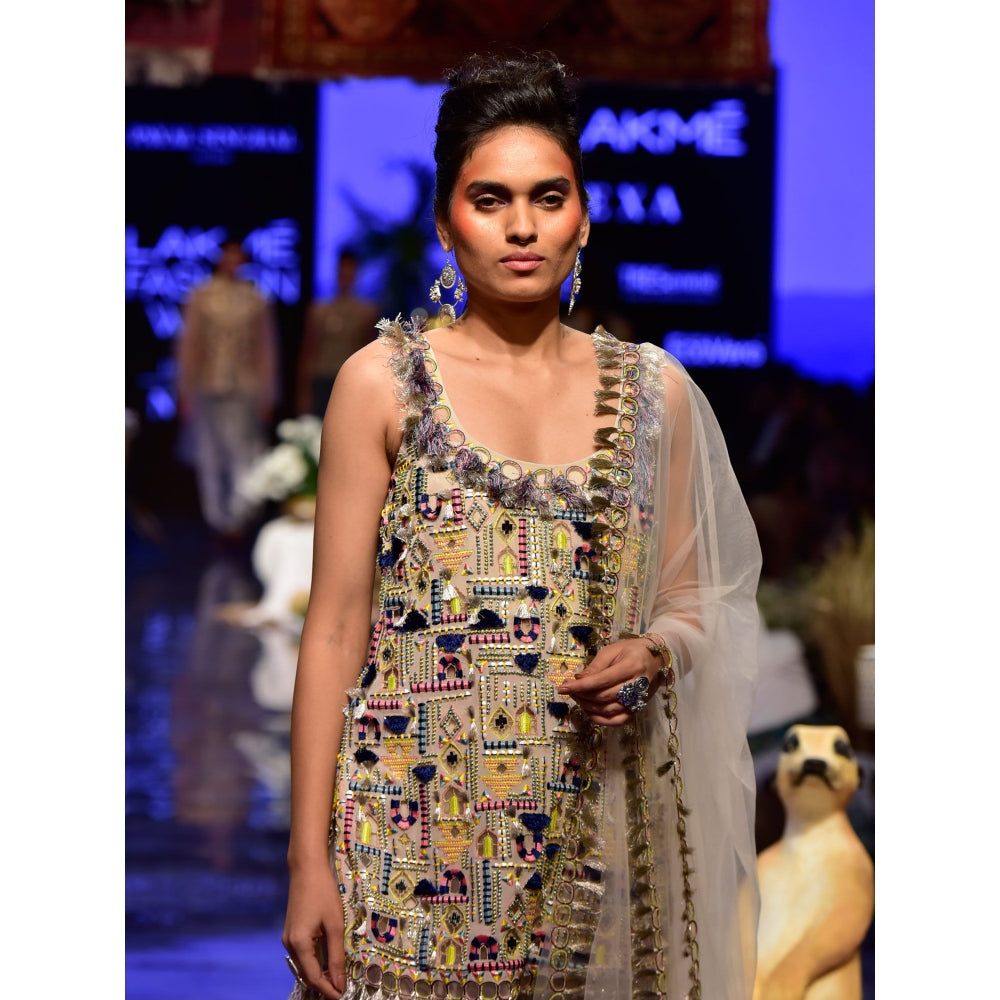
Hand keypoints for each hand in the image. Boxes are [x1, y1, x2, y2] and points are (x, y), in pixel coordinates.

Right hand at [282, 863, 346, 998]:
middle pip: (305, 974)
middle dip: (322, 984)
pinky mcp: (291, 931)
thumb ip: (336, 956)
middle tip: (341, 988)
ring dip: (318, 974)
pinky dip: (313, 962)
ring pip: (303, 965)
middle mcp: (289, 944)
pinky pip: (302, 954)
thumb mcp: (334, 924)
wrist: (306, 868)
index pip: (313, 977)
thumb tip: (339, 983)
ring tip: (336, 978)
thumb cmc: (323, 893)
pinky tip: (326, 961)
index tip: (342, 995)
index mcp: (299, 944)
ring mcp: (288, 938)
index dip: (327, 989)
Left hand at [556, 637, 660, 725]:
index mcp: (631, 666)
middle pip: (603, 697)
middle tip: (568, 689)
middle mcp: (637, 685)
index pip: (601, 680)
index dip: (580, 686)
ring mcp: (638, 700)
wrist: (658, 659)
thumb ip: (596, 666)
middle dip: (581, 695)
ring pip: (608, 710)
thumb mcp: (613, 650)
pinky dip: (601, 720)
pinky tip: (589, 711)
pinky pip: (618, 720)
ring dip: (588, 706)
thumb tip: (578, 679)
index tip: (562, 687)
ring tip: (577, 697)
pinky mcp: (638, 708)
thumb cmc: (633, 650)